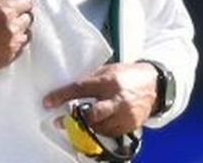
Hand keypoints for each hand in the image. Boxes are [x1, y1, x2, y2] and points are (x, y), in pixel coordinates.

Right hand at [0, 0, 33, 76]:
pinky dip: (15, 42)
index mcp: (5, 11)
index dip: (20, 2)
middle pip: (28, 18)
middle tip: (6, 17)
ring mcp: (11, 45)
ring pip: (26, 33)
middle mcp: (12, 29)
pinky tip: (1, 40)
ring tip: (2, 30)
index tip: (15, 3)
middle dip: (20, 15)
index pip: (27, 2)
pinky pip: (21, 47)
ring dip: (19, 30)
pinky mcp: (9, 57)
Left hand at [43, 63, 157, 136]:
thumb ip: (90, 80)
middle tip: (61, 121)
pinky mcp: (131, 124)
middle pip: (92, 114)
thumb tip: (68, 90)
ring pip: (99, 127)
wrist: (154, 85)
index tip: (48, 102)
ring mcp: (125, 114)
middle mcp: (117, 98)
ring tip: (79, 122)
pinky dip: (100, 130)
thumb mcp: (108, 70)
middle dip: (75, 119)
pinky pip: (110, 133)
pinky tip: (96, 124)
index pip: (81, 88)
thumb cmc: (127, 75)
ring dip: (86, 126)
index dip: (62, 96)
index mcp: (109, 80)